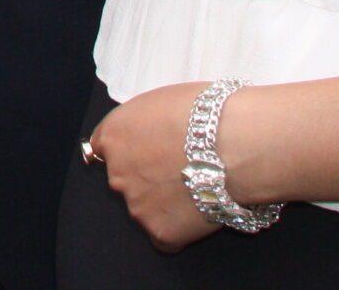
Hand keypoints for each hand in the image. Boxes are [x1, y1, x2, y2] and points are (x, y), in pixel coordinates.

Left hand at [85, 83, 222, 251]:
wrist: (234, 145)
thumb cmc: (205, 115)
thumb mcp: (161, 102)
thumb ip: (144, 125)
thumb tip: (150, 136)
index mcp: (115, 135)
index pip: (104, 149)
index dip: (129, 153)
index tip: (145, 156)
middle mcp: (117, 173)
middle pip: (126, 180)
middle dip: (147, 178)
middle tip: (181, 172)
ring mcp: (137, 205)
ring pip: (145, 209)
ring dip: (164, 204)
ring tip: (198, 189)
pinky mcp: (160, 231)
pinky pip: (165, 236)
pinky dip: (179, 229)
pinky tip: (200, 212)